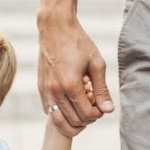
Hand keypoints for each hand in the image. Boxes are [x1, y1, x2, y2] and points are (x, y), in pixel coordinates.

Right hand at [38, 17, 113, 136]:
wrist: (55, 28)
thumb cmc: (78, 43)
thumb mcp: (96, 64)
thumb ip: (102, 89)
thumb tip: (108, 110)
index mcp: (71, 85)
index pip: (87, 114)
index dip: (98, 113)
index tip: (101, 104)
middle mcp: (55, 91)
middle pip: (74, 121)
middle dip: (87, 118)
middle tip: (93, 104)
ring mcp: (46, 91)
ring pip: (59, 121)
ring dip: (74, 120)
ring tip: (83, 106)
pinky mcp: (41, 89)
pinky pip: (50, 112)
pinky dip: (62, 113)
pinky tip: (71, 101)